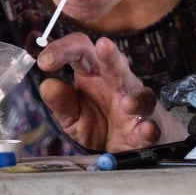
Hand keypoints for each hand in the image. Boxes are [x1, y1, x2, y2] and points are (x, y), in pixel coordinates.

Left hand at [37, 34, 161, 151]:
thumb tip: (47, 85)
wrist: (119, 148)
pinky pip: (151, 123)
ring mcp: (134, 101)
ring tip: (126, 104)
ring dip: (135, 97)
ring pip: (139, 92)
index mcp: (92, 72)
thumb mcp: (71, 116)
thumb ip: (61, 103)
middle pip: (115, 62)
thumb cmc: (96, 122)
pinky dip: (149, 127)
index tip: (44, 62)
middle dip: (110, 54)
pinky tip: (146, 129)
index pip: (80, 50)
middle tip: (103, 46)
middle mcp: (116, 81)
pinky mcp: (146, 125)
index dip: (63, 49)